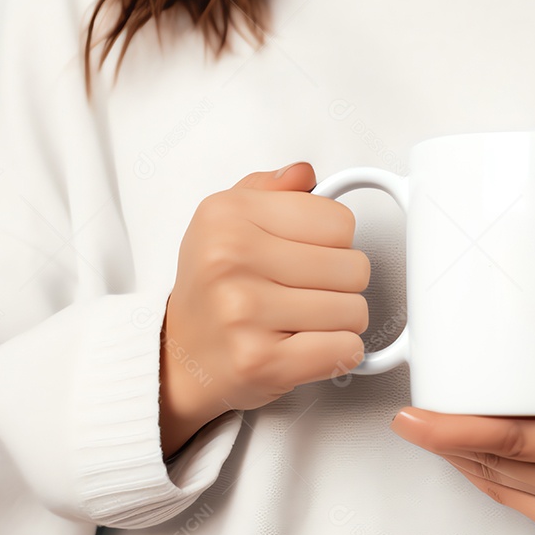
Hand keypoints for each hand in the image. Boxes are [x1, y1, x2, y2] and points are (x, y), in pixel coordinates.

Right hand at [159, 162, 369, 457]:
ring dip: (341, 322)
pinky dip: (339, 353)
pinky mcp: (261, 361)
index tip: (307, 255)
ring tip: (303, 321)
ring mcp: (244, 312)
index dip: (335, 243)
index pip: (340, 221)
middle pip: (354, 267)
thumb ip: (271, 190)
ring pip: (354, 310)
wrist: (179, 357)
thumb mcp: (226, 221)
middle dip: (341, 285)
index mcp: (228, 215)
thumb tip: (304, 173)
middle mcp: (231, 258)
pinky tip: (308, 347)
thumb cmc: (213, 288)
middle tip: (306, 293)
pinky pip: (345, 350)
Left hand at [389, 321, 534, 534]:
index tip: (420, 415)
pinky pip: (519, 505)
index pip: (520, 439)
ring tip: (429, 432)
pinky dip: (489, 480)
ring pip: (502, 488)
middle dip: (444, 443)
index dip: (460, 430)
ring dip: (461, 461)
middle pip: (499, 464)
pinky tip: (471, 458)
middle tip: (406, 419)